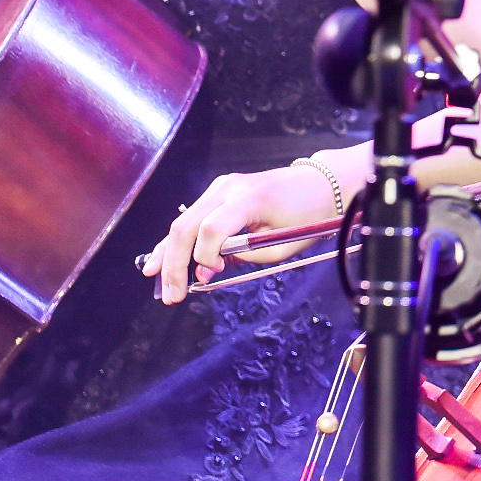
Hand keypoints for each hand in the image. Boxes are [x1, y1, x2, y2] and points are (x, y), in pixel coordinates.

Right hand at [144, 163, 335, 303]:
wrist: (323, 185)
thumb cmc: (308, 217)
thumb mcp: (280, 246)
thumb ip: (242, 257)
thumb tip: (206, 271)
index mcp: (249, 199)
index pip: (211, 229)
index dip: (205, 257)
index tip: (212, 275)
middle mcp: (228, 188)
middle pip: (185, 226)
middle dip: (173, 264)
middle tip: (171, 295)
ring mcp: (221, 187)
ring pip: (182, 222)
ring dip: (168, 253)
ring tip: (157, 281)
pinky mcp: (220, 191)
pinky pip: (192, 217)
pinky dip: (179, 240)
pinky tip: (160, 259)